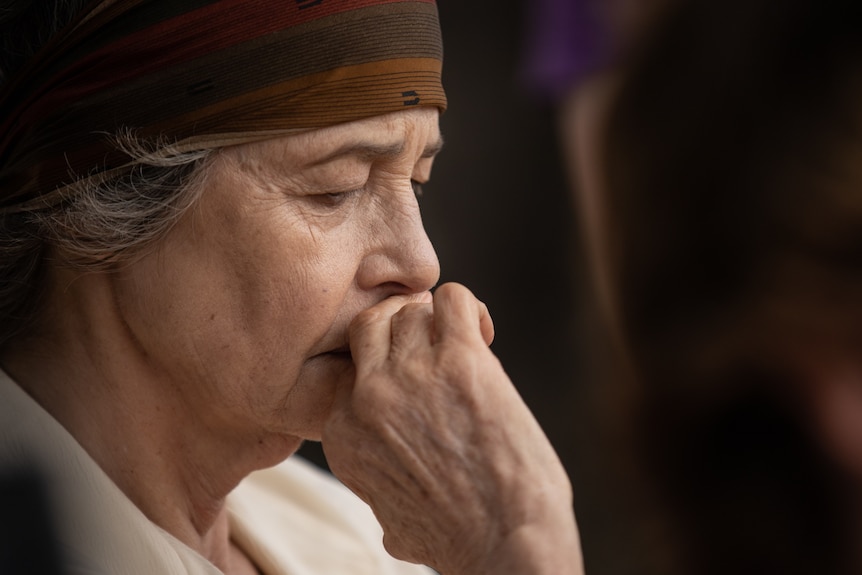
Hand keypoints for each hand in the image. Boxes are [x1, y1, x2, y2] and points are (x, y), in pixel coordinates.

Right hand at [321, 283, 582, 574]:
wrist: (506, 544)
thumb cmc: (461, 538)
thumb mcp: (395, 522)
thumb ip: (381, 494)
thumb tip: (390, 509)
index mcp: (344, 435)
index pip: (349, 370)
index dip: (386, 367)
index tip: (418, 377)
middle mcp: (367, 399)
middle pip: (369, 327)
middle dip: (399, 328)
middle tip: (432, 344)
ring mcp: (410, 376)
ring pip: (409, 310)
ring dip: (436, 320)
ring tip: (465, 342)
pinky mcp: (460, 360)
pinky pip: (453, 299)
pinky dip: (468, 307)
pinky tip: (483, 333)